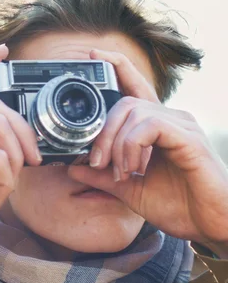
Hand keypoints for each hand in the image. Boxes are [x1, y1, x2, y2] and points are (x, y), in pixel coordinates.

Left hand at [68, 49, 227, 255]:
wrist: (209, 225)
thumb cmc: (179, 206)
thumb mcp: (129, 190)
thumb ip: (102, 176)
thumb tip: (72, 166)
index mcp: (156, 127)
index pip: (134, 86)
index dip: (116, 67)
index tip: (92, 57)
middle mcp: (170, 119)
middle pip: (124, 102)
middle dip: (102, 132)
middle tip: (97, 163)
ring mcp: (182, 125)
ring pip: (134, 111)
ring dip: (116, 144)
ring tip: (120, 173)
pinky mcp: (189, 138)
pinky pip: (150, 125)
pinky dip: (132, 146)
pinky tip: (133, 169)